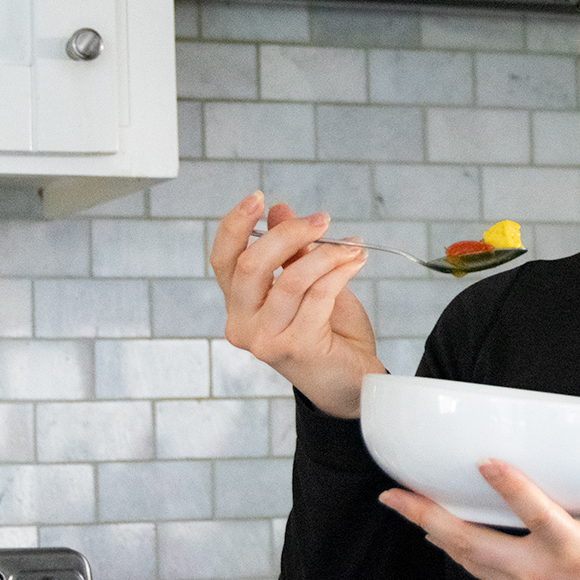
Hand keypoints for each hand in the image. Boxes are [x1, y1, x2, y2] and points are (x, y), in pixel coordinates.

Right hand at [210, 191, 382, 417]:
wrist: (352, 382)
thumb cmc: (328, 333)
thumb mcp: (308, 284)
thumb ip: (291, 252)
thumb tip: (278, 210)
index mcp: (239, 305)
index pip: (223, 259)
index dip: (235, 225)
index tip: (257, 197)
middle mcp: (242, 324)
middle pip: (251, 264)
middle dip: (289, 234)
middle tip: (322, 221)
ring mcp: (265, 339)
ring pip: (290, 279)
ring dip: (326, 254)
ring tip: (352, 247)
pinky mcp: (294, 347)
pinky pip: (318, 296)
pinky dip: (341, 272)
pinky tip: (357, 261)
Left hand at [380, 463, 579, 579]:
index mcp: (576, 553)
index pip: (536, 515)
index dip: (509, 487)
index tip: (483, 461)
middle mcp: (542, 575)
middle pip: (472, 545)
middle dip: (427, 517)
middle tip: (394, 494)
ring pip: (468, 560)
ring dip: (434, 531)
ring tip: (404, 506)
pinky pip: (481, 573)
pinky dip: (458, 551)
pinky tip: (443, 536)